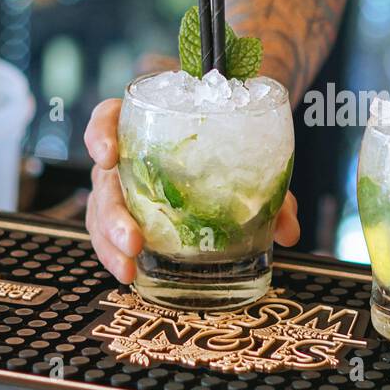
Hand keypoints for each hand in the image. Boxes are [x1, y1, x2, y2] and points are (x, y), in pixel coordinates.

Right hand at [84, 99, 300, 283]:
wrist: (236, 140)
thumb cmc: (233, 141)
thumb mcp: (253, 153)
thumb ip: (272, 188)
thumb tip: (288, 230)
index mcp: (148, 122)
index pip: (109, 118)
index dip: (101, 134)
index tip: (108, 155)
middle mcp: (128, 153)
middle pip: (104, 179)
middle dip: (112, 214)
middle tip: (133, 241)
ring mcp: (124, 184)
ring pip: (100, 211)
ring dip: (109, 242)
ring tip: (128, 269)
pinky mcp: (129, 211)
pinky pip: (109, 230)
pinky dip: (114, 251)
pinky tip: (129, 271)